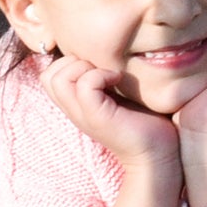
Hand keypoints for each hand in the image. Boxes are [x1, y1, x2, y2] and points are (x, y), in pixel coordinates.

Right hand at [39, 54, 179, 171]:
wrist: (159, 155)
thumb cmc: (147, 122)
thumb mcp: (122, 95)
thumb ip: (108, 79)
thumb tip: (111, 51)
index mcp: (77, 104)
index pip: (50, 75)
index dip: (69, 62)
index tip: (99, 66)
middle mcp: (75, 110)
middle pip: (48, 75)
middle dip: (72, 61)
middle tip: (101, 68)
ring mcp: (83, 115)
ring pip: (57, 78)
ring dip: (83, 67)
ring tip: (108, 74)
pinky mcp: (98, 118)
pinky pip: (84, 85)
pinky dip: (100, 75)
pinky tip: (118, 79)